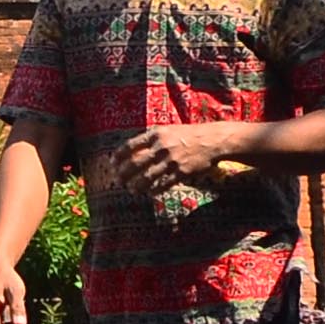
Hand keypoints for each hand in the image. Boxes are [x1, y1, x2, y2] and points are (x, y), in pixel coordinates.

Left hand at [104, 125, 263, 219]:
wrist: (212, 141)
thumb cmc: (187, 135)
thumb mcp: (167, 130)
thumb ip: (150, 139)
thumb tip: (131, 151)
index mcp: (156, 134)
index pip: (130, 146)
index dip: (118, 156)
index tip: (112, 163)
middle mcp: (162, 146)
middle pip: (135, 163)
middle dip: (123, 174)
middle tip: (118, 180)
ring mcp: (172, 160)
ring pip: (147, 177)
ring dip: (136, 185)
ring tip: (131, 189)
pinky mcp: (181, 172)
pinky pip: (163, 184)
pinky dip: (153, 190)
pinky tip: (148, 192)